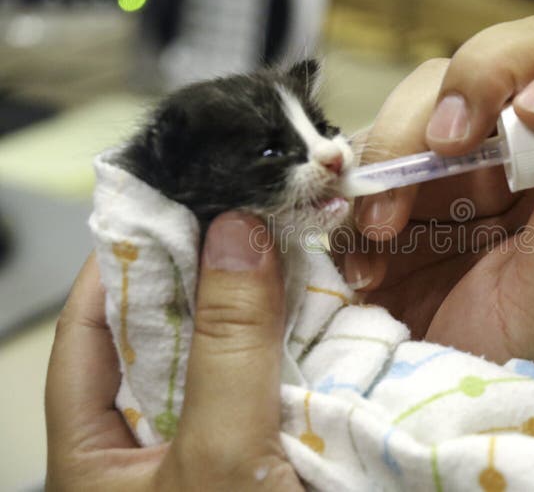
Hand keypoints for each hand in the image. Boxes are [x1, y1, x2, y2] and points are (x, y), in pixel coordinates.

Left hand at [45, 212, 302, 490]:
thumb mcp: (220, 454)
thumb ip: (228, 349)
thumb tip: (237, 232)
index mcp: (94, 454)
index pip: (86, 334)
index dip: (123, 266)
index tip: (167, 207)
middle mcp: (147, 446)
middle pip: (165, 340)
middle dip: (206, 281)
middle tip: (242, 219)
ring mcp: (210, 450)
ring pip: (228, 358)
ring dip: (260, 313)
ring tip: (284, 250)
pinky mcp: (262, 455)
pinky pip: (272, 385)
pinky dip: (295, 350)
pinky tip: (318, 311)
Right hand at [339, 16, 533, 387]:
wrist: (442, 408)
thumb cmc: (524, 370)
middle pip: (525, 56)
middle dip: (479, 80)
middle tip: (447, 142)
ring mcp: (466, 166)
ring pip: (435, 90)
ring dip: (401, 145)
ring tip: (389, 230)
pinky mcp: (404, 184)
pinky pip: (373, 151)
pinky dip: (358, 194)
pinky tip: (367, 260)